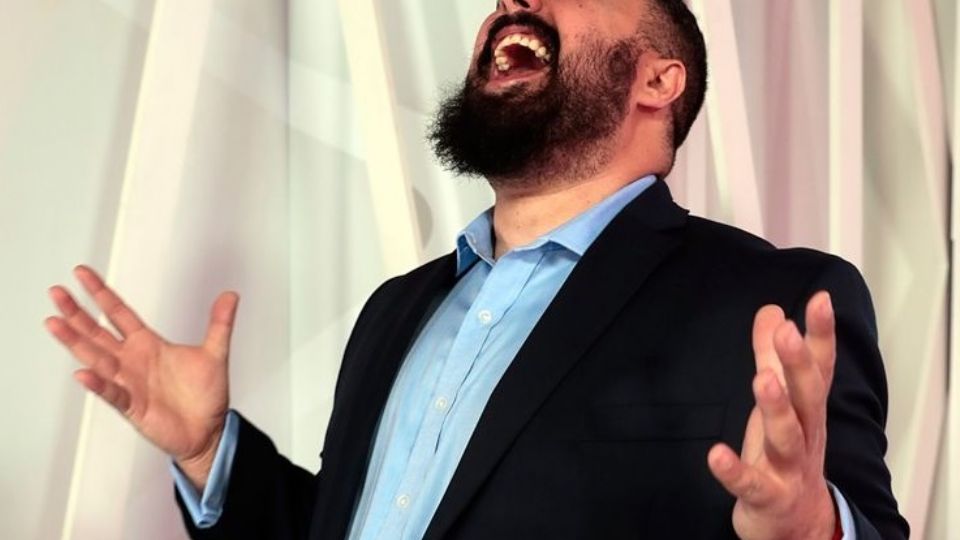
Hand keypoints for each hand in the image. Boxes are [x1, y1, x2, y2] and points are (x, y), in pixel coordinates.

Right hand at [45, 266, 238, 489]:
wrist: (209, 430)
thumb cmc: (205, 395)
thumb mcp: (215, 353)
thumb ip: (219, 323)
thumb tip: (230, 296)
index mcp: (148, 344)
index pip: (118, 313)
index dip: (100, 293)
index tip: (82, 274)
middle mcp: (132, 361)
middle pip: (97, 332)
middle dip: (77, 312)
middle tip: (56, 292)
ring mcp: (129, 382)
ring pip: (96, 358)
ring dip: (75, 342)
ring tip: (55, 323)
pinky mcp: (133, 406)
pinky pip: (112, 393)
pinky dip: (99, 384)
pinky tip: (83, 374)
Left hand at [707, 292, 837, 539]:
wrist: (798, 526)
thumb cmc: (787, 454)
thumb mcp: (780, 400)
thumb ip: (772, 356)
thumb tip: (773, 311)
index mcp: (807, 408)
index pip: (818, 367)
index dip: (821, 334)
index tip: (821, 299)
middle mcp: (805, 434)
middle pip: (807, 396)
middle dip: (799, 364)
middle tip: (788, 332)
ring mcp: (789, 468)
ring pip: (787, 437)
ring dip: (776, 409)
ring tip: (763, 380)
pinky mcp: (767, 496)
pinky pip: (751, 484)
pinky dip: (734, 471)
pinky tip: (715, 454)